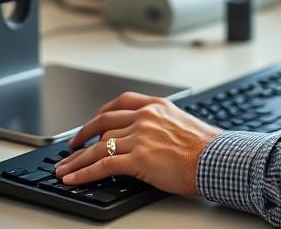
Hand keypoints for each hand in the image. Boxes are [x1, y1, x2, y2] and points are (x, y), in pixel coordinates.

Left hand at [54, 92, 220, 194]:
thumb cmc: (206, 147)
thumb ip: (161, 125)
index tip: (92, 123)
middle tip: (71, 149)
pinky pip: (102, 164)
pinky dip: (83, 172)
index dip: (101, 113)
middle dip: (82, 137)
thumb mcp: (182, 123)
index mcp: (157, 106)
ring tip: (64, 170)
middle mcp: (145, 117)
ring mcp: (140, 137)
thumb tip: (149, 138)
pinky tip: (73, 178)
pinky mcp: (138, 158)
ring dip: (77, 160)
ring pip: (98, 146)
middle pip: (103, 124)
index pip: (120, 103)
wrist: (216, 159)